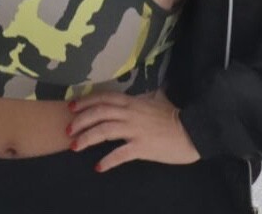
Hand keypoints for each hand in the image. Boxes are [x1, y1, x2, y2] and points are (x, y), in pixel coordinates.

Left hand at [66, 90, 199, 172]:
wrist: (193, 130)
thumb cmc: (175, 116)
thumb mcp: (157, 100)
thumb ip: (145, 97)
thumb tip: (141, 94)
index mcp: (133, 102)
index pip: (105, 98)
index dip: (86, 101)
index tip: (72, 106)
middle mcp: (131, 113)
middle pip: (100, 112)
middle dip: (81, 120)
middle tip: (67, 130)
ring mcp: (136, 130)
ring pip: (105, 130)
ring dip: (88, 138)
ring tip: (75, 146)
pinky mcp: (142, 147)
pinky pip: (121, 154)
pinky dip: (108, 160)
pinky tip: (98, 166)